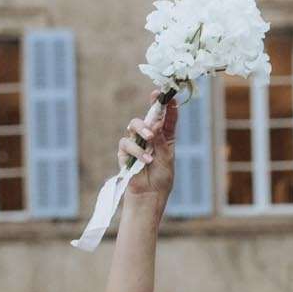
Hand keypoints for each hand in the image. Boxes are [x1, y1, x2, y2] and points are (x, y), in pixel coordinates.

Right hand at [120, 93, 176, 207]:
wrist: (149, 196)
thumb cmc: (162, 179)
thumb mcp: (167, 158)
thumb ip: (162, 140)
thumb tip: (156, 123)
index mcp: (164, 136)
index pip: (165, 117)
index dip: (165, 104)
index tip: (167, 95)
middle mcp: (150, 137)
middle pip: (147, 117)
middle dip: (151, 113)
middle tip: (156, 120)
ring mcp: (136, 143)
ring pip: (133, 126)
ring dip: (142, 130)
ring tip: (150, 140)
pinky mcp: (125, 153)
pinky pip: (126, 143)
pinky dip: (136, 150)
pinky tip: (146, 160)